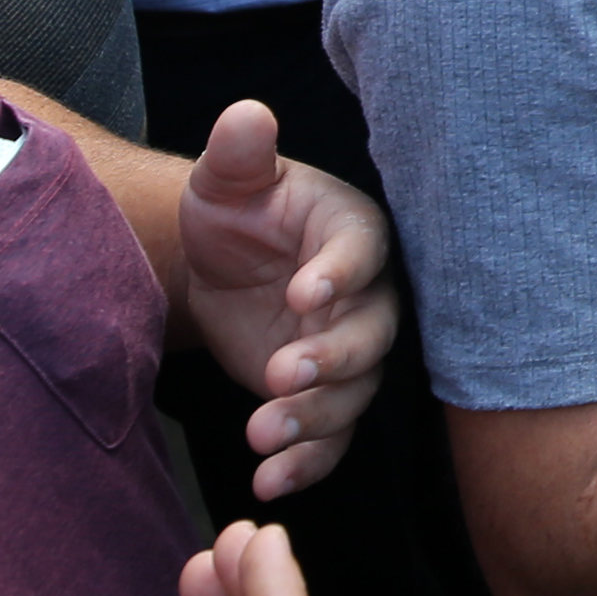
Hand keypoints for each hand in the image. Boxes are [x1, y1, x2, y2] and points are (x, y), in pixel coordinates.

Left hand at [164, 101, 397, 497]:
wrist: (223, 269)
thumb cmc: (237, 213)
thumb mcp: (227, 181)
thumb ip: (238, 153)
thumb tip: (246, 115)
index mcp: (352, 232)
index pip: (363, 252)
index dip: (341, 274)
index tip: (304, 292)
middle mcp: (367, 295)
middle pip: (373, 334)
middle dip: (331, 359)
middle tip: (281, 374)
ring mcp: (350, 351)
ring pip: (355, 393)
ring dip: (314, 419)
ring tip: (260, 435)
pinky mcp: (327, 397)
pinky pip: (333, 438)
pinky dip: (306, 464)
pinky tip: (268, 480)